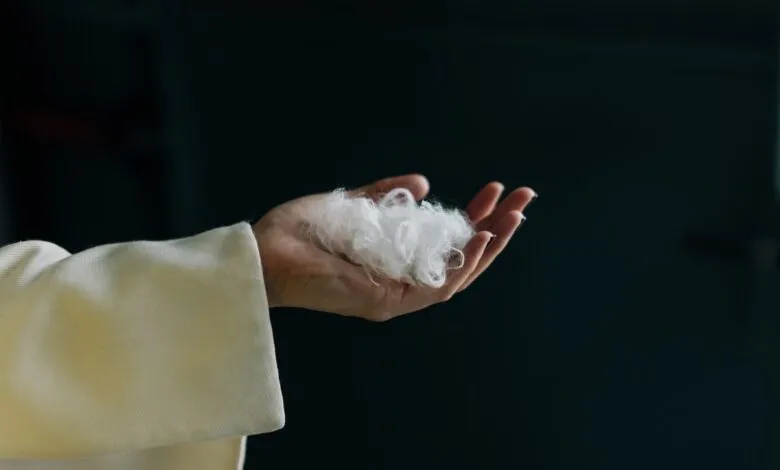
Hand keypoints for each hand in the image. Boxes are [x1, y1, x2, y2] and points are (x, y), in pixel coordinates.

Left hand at [253, 174, 535, 320]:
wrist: (264, 253)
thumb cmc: (300, 232)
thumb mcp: (353, 204)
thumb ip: (387, 195)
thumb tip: (423, 181)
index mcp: (395, 257)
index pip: (447, 240)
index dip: (477, 216)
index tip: (498, 190)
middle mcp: (401, 278)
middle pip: (461, 258)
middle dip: (497, 229)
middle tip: (524, 198)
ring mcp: (396, 293)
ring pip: (458, 275)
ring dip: (490, 245)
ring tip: (513, 216)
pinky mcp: (386, 301)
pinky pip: (435, 287)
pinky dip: (462, 265)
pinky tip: (481, 238)